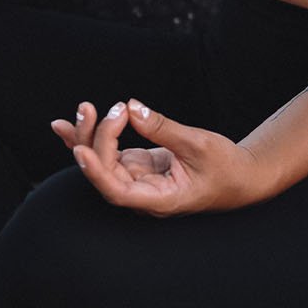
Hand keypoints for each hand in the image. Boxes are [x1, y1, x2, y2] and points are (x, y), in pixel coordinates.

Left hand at [50, 99, 268, 216]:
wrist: (240, 177)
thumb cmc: (225, 167)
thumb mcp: (198, 145)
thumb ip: (162, 128)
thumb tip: (132, 108)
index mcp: (159, 199)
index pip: (118, 192)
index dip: (97, 173)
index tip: (81, 150)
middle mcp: (141, 194)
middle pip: (104, 172)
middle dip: (93, 140)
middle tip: (96, 108)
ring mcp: (136, 180)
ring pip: (101, 161)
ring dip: (87, 136)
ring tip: (82, 109)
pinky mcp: (136, 167)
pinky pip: (107, 152)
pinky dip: (91, 137)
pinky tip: (68, 124)